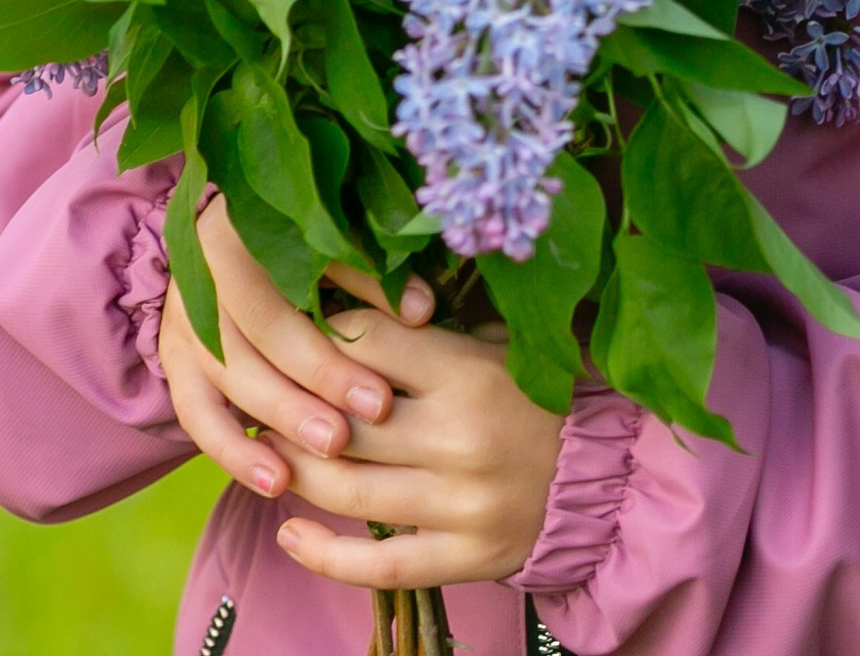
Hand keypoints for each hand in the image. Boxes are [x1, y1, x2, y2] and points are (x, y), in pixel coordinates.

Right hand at [156, 191, 434, 500]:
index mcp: (239, 233)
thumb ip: (372, 272)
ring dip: (282, 424)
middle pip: (257, 346)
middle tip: (365, 425)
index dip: (332, 352)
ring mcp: (182, 325)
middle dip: (316, 390)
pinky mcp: (176, 364)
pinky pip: (198, 417)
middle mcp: (201, 280)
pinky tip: (277, 481)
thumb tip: (421, 311)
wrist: (225, 239)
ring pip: (231, 383)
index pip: (284, 305)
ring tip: (330, 457)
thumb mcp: (332, 237)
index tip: (382, 395)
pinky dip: (236, 452)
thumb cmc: (297, 233)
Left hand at [268, 306, 568, 589]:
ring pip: (345, 492)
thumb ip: (425, 327)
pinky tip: (288, 533)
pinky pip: (377, 566)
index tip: (289, 329)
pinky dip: (321, 555)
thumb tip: (340, 292)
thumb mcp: (493, 341)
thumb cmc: (535, 391)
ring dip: (291, 474)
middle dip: (286, 410)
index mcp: (470, 372)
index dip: (318, 332)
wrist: (604, 468)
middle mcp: (461, 438)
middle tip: (254, 398)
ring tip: (265, 455)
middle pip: (340, 424)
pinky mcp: (464, 557)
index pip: (366, 344)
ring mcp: (461, 505)